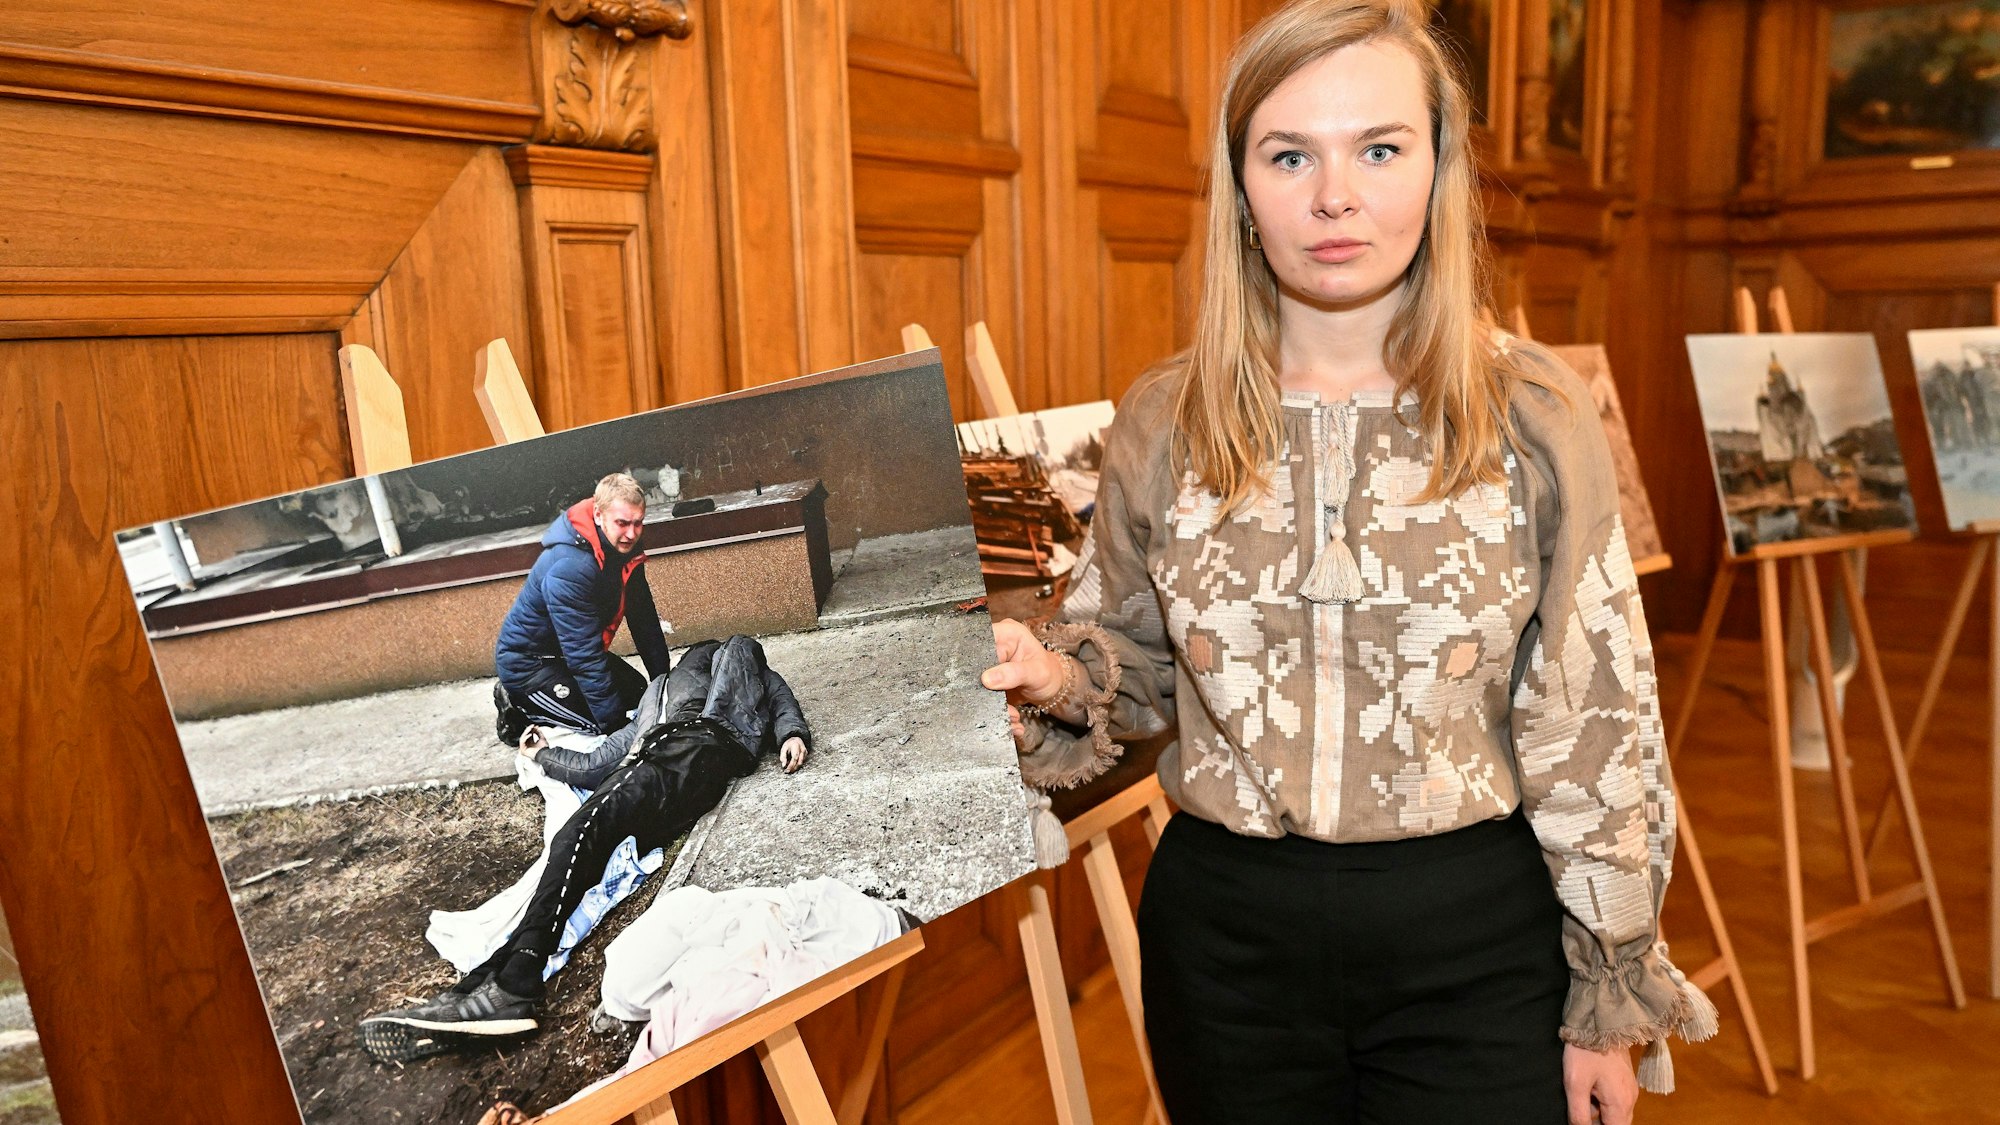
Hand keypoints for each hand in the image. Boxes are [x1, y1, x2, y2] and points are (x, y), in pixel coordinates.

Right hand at [518, 726, 547, 760]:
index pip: (529, 735)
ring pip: (523, 738)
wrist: (544, 755)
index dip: (531, 730)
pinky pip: (522, 742)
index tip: (533, 726)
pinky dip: (525, 737)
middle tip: (531, 726)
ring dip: (526, 732)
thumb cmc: (544, 750)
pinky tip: (530, 734)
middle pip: (525, 736)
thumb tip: (536, 728)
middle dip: (528, 730)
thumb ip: (539, 733)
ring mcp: (525, 748)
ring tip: (530, 728)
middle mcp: (528, 746)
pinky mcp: (523, 750)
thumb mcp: (542, 738)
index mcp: (532, 744)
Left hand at [780, 735, 807, 772]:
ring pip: (801, 763)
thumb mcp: (784, 748)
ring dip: (795, 768)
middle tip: (787, 771)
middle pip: (799, 762)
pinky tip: (793, 766)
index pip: (794, 758)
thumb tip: (783, 765)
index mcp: (796, 746)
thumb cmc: (789, 744)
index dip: (791, 765)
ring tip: (789, 769)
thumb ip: (783, 757)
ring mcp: (805, 752)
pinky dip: (797, 765)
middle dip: (793, 768)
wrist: (796, 739)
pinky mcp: (806, 754)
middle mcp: (802, 749)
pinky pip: (802, 762)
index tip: (787, 770)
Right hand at [982, 619, 1069, 742]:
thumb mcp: (1037, 673)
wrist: (1049, 687)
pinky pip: (982, 693)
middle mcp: (994, 644)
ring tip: (1011, 715)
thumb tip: (986, 679)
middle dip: (985, 688)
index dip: (976, 660)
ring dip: (990, 702)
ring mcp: (988, 663)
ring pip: (976, 682)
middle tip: (1000, 705)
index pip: (981, 640)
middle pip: (975, 663)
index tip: (981, 681)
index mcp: (1006, 633)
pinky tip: (1010, 717)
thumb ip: (1014, 673)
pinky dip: (994, 708)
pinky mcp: (985, 679)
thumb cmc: (1047, 673)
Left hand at [1564, 1043, 1636, 1124]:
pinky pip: (1617, 1101)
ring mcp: (1630, 1089)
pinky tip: (1590, 1088)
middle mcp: (1631, 1100)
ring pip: (1616, 1113)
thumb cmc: (1585, 1052)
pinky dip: (1604, 1102)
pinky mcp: (1625, 1080)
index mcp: (1621, 1104)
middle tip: (1582, 1108)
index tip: (1584, 1120)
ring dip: (1601, 1112)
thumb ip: (1579, 1113)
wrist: (1599, 1021)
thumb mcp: (1575, 1084)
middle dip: (1600, 1122)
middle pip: (1617, 1124)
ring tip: (1585, 1095)